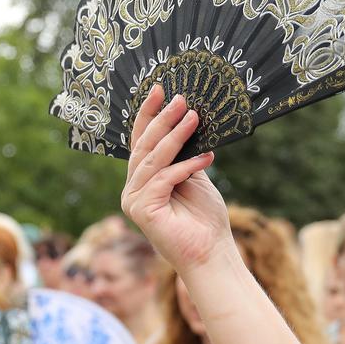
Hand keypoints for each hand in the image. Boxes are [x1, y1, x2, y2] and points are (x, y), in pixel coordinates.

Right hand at [119, 86, 234, 275]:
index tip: (159, 89)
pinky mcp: (142, 211)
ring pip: (153, 160)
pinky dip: (185, 166)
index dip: (148, 114)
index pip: (142, 141)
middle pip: (144, 147)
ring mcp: (133, 201)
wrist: (212, 254)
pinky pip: (163, 179)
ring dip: (175, 136)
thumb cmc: (205, 220)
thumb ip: (183, 155)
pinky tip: (206, 158)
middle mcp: (132, 190)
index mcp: (142, 181)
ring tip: (194, 117)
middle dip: (162, 120)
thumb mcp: (194, 177)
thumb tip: (185, 119)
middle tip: (181, 99)